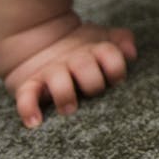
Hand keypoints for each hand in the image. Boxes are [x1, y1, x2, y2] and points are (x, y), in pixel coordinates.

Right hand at [2, 20, 137, 127]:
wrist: (36, 35)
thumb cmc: (82, 48)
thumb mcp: (101, 39)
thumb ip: (121, 41)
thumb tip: (132, 53)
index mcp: (94, 51)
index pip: (110, 55)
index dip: (116, 67)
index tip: (116, 79)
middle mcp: (73, 61)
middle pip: (86, 68)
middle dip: (92, 82)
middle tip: (92, 93)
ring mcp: (51, 72)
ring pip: (58, 81)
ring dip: (65, 95)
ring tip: (69, 109)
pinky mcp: (29, 84)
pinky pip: (26, 97)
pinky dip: (28, 109)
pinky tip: (34, 122)